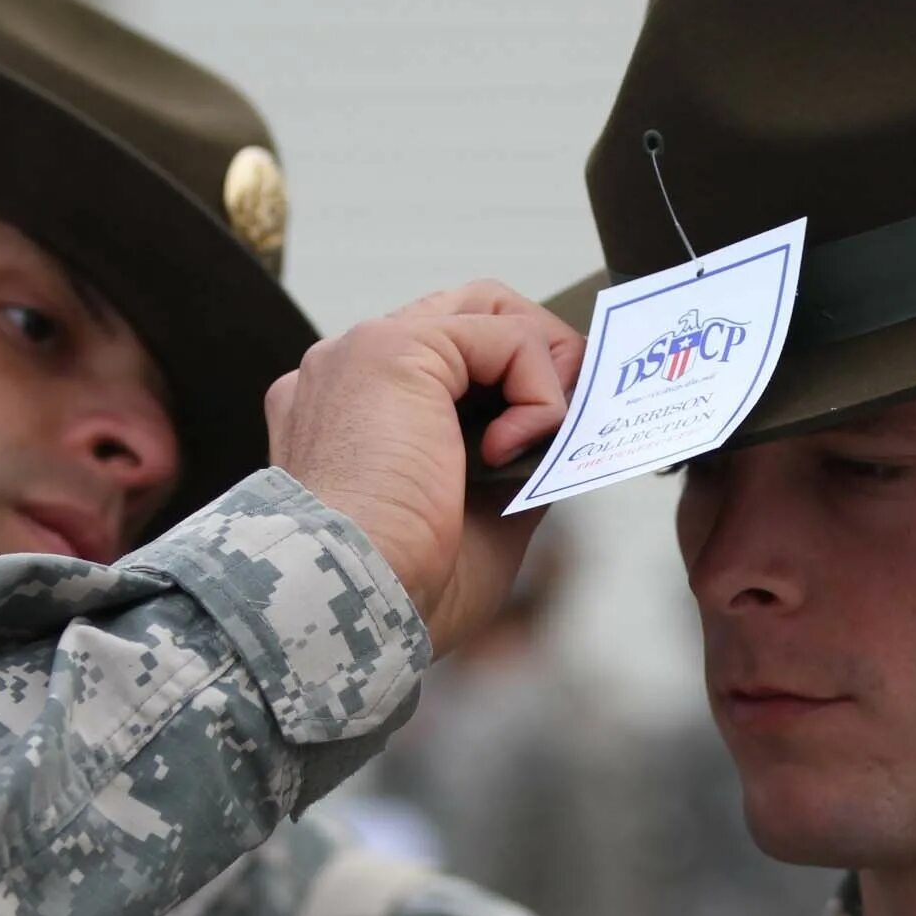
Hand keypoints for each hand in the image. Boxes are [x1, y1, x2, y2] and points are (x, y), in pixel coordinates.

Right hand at [266, 282, 581, 656]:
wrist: (344, 602)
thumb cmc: (394, 589)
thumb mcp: (474, 523)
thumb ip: (509, 471)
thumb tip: (557, 442)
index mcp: (346, 415)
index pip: (442, 362)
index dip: (507, 385)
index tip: (548, 433)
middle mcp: (344, 372)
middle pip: (467, 316)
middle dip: (537, 356)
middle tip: (571, 414)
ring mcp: (361, 352)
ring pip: (488, 312)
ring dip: (544, 369)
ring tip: (551, 430)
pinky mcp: (393, 350)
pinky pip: (505, 338)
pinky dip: (536, 390)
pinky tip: (512, 447)